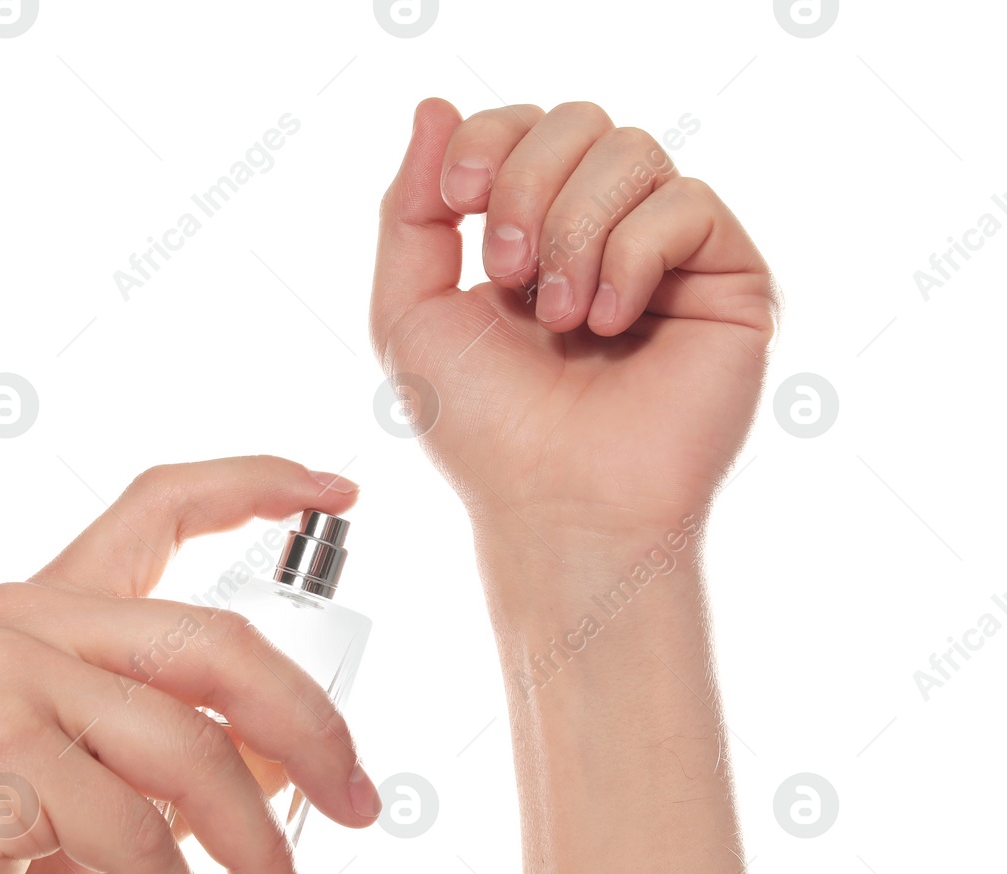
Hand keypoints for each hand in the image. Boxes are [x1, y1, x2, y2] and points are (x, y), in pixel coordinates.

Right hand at [0, 457, 381, 873]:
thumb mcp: (98, 785)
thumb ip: (182, 754)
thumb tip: (299, 760)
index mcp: (52, 603)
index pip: (159, 505)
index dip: (257, 483)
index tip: (341, 489)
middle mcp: (26, 618)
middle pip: (217, 644)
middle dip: (313, 729)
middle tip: (364, 807)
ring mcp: (4, 678)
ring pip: (189, 751)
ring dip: (261, 848)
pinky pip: (133, 831)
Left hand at [371, 99, 775, 547]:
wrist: (554, 504)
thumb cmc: (485, 429)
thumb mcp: (411, 311)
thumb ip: (411, 207)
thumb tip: (433, 103)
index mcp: (532, 232)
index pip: (521, 126)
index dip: (486, 139)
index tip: (457, 202)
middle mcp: (605, 233)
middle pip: (577, 119)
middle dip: (525, 184)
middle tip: (507, 275)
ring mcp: (670, 253)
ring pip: (632, 150)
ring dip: (574, 231)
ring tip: (562, 318)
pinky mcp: (729, 279)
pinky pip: (686, 203)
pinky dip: (633, 257)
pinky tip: (612, 325)